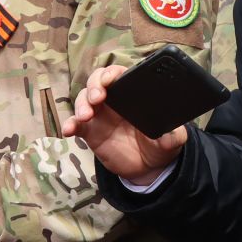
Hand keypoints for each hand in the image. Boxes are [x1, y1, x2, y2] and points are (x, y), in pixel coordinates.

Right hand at [63, 64, 188, 182]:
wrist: (148, 168)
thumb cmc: (159, 145)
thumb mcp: (172, 140)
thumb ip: (173, 135)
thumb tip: (170, 134)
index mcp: (132, 94)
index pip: (119, 75)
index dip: (111, 73)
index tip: (109, 80)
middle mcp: (113, 100)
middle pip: (96, 82)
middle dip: (94, 85)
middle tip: (98, 98)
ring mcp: (100, 115)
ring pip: (83, 100)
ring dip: (81, 104)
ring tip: (86, 116)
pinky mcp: (90, 132)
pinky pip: (76, 124)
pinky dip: (70, 124)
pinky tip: (68, 130)